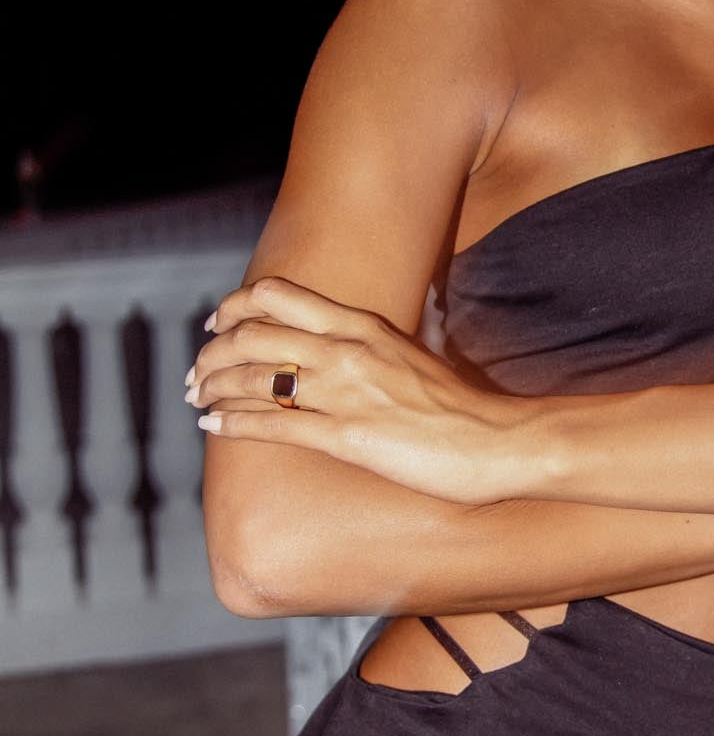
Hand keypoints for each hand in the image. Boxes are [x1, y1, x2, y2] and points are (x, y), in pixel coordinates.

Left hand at [185, 275, 533, 503]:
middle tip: (196, 369)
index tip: (216, 324)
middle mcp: (347, 350)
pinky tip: (212, 426)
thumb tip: (356, 336)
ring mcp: (345, 392)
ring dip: (213, 385)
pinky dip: (232, 423)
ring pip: (254, 376)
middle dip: (212, 351)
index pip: (277, 295)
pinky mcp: (347, 436)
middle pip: (252, 333)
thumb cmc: (459, 405)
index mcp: (362, 324)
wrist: (496, 441)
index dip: (235, 306)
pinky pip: (272, 425)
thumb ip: (374, 343)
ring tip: (196, 397)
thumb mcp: (412, 354)